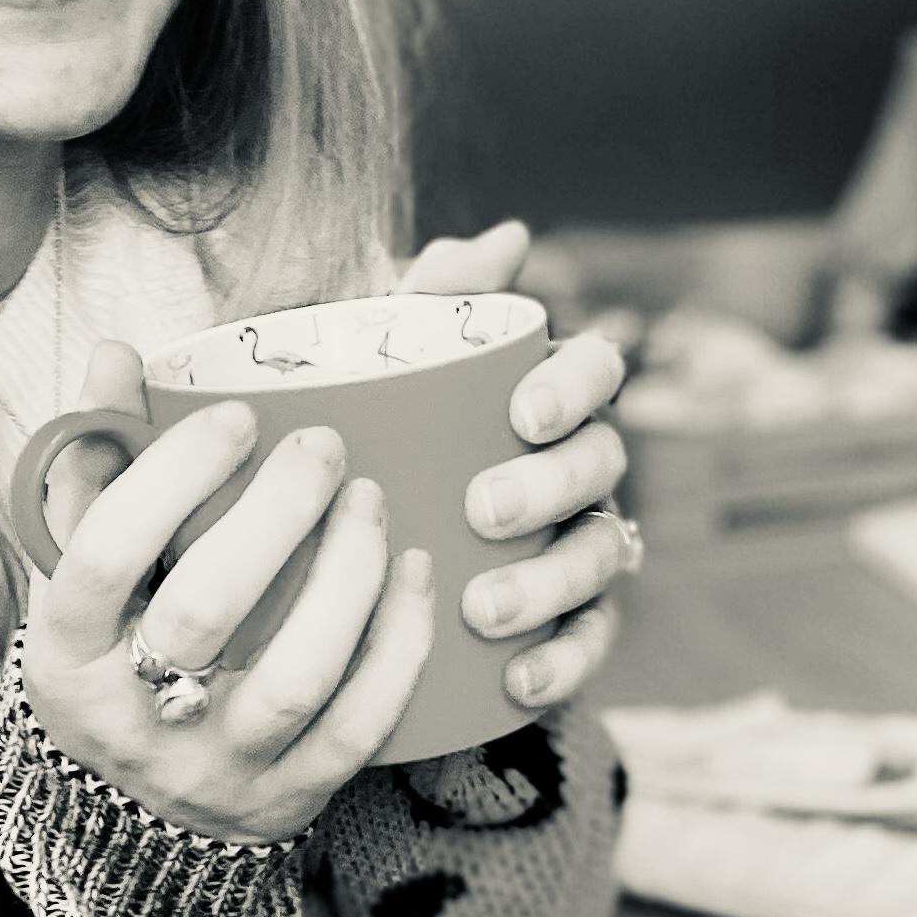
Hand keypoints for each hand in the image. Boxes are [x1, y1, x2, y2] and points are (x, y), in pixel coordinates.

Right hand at [20, 343, 436, 843]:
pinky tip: (417, 573)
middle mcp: (131, 716)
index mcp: (64, 651)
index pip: (107, 552)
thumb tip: (118, 355)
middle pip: (205, 610)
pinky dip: (398, 646)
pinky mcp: (286, 799)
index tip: (237, 416)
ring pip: (294, 675)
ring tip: (374, 499)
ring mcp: (214, 766)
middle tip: (324, 445)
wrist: (121, 823)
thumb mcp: (78, 578)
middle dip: (276, 514)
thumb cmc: (109, 661)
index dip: (173, 474)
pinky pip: (358, 725)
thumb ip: (93, 469)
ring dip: (347, 576)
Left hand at [403, 217, 635, 722]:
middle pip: (599, 465)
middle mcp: (575, 467)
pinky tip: (520, 679)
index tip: (522, 412)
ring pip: (601, 556)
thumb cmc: (366, 441)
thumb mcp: (377, 367)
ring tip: (483, 609)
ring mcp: (577, 545)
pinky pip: (591, 643)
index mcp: (542, 397)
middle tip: (483, 510)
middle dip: (551, 487)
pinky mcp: (566, 623)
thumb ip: (428, 300)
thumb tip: (508, 237)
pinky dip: (566, 662)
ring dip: (552, 582)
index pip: (596, 372)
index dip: (575, 386)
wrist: (316, 566)